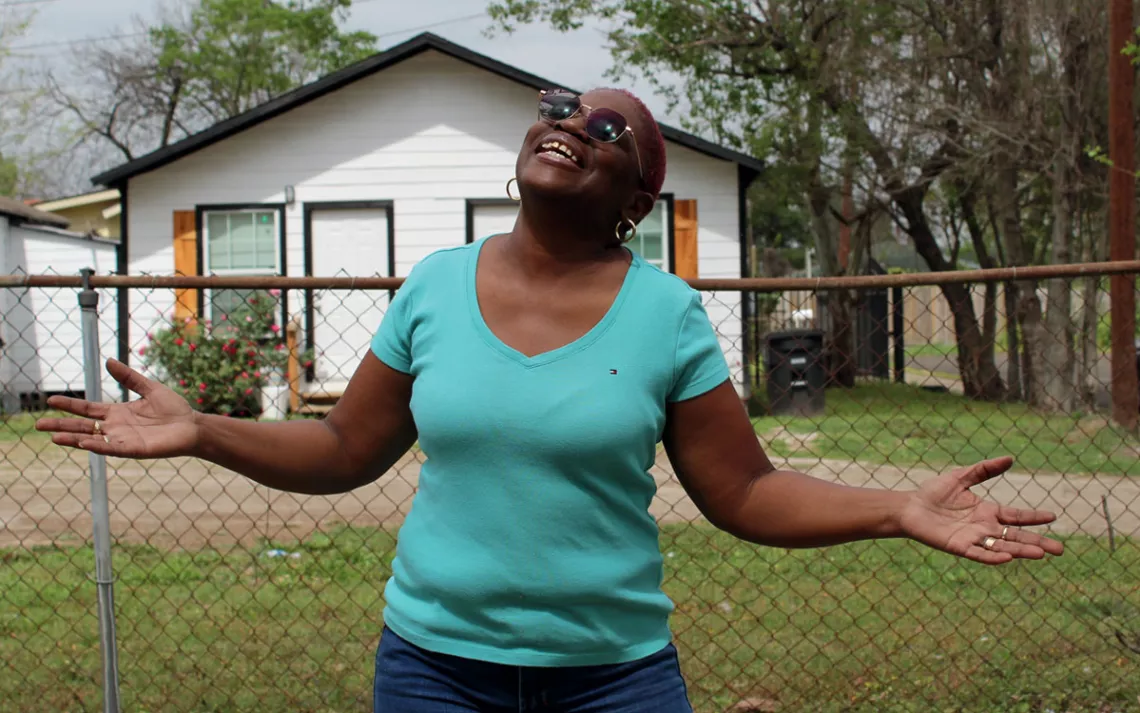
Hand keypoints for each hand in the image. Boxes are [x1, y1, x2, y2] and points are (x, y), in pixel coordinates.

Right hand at [35, 358, 199, 459]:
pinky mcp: (134, 449)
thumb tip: (108, 361)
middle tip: (39, 425)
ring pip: (92, 440)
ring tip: (54, 438)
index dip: (69, 405)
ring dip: (73, 439)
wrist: (192, 425)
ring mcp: (123, 439)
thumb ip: (129, 377)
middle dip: (61, 426)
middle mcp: (116, 427)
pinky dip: (98, 446)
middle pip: (82, 426)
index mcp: (118, 412)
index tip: (49, 400)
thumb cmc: (174, 409)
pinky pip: (112, 448)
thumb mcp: (149, 388)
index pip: (87, 409)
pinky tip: (83, 443)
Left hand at [898, 456, 1064, 564]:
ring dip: (1021, 550)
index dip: (1034, 517)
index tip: (1053, 516)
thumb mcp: (961, 477)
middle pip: (1016, 536)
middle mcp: (984, 527)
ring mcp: (973, 538)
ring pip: (1002, 546)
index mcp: (988, 512)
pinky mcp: (958, 547)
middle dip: (1037, 542)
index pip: (1016, 516)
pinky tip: (1007, 557)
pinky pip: (979, 554)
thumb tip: (1010, 458)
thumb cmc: (934, 493)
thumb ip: (984, 469)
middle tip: (1060, 550)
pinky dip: (993, 556)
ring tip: (1041, 554)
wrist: (909, 507)